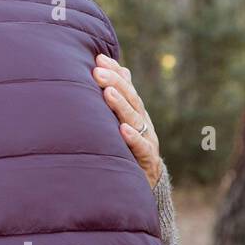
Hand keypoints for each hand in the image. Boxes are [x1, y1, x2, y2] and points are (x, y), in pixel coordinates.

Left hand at [92, 54, 161, 188]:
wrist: (145, 186)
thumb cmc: (128, 150)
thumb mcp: (122, 124)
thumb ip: (119, 100)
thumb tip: (114, 68)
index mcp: (135, 113)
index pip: (127, 88)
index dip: (115, 72)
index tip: (98, 58)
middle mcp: (142, 123)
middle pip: (131, 100)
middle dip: (115, 83)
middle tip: (97, 71)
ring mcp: (147, 141)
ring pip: (135, 120)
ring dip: (121, 106)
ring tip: (108, 93)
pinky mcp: (148, 162)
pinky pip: (141, 149)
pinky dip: (133, 139)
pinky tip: (122, 130)